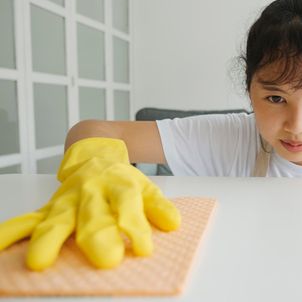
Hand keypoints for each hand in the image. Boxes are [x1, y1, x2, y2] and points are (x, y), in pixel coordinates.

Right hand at [0, 138, 180, 270]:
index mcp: (119, 187)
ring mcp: (68, 200)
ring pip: (57, 219)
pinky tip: (0, 245)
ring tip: (40, 261)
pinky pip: (29, 220)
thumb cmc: (121, 177)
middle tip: (106, 259)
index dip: (137, 227)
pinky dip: (13, 232)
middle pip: (94, 216)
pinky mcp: (50, 206)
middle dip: (99, 238)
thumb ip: (158, 206)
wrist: (95, 151)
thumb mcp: (146, 187)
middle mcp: (92, 193)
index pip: (129, 207)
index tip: (144, 249)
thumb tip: (173, 224)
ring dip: (49, 239)